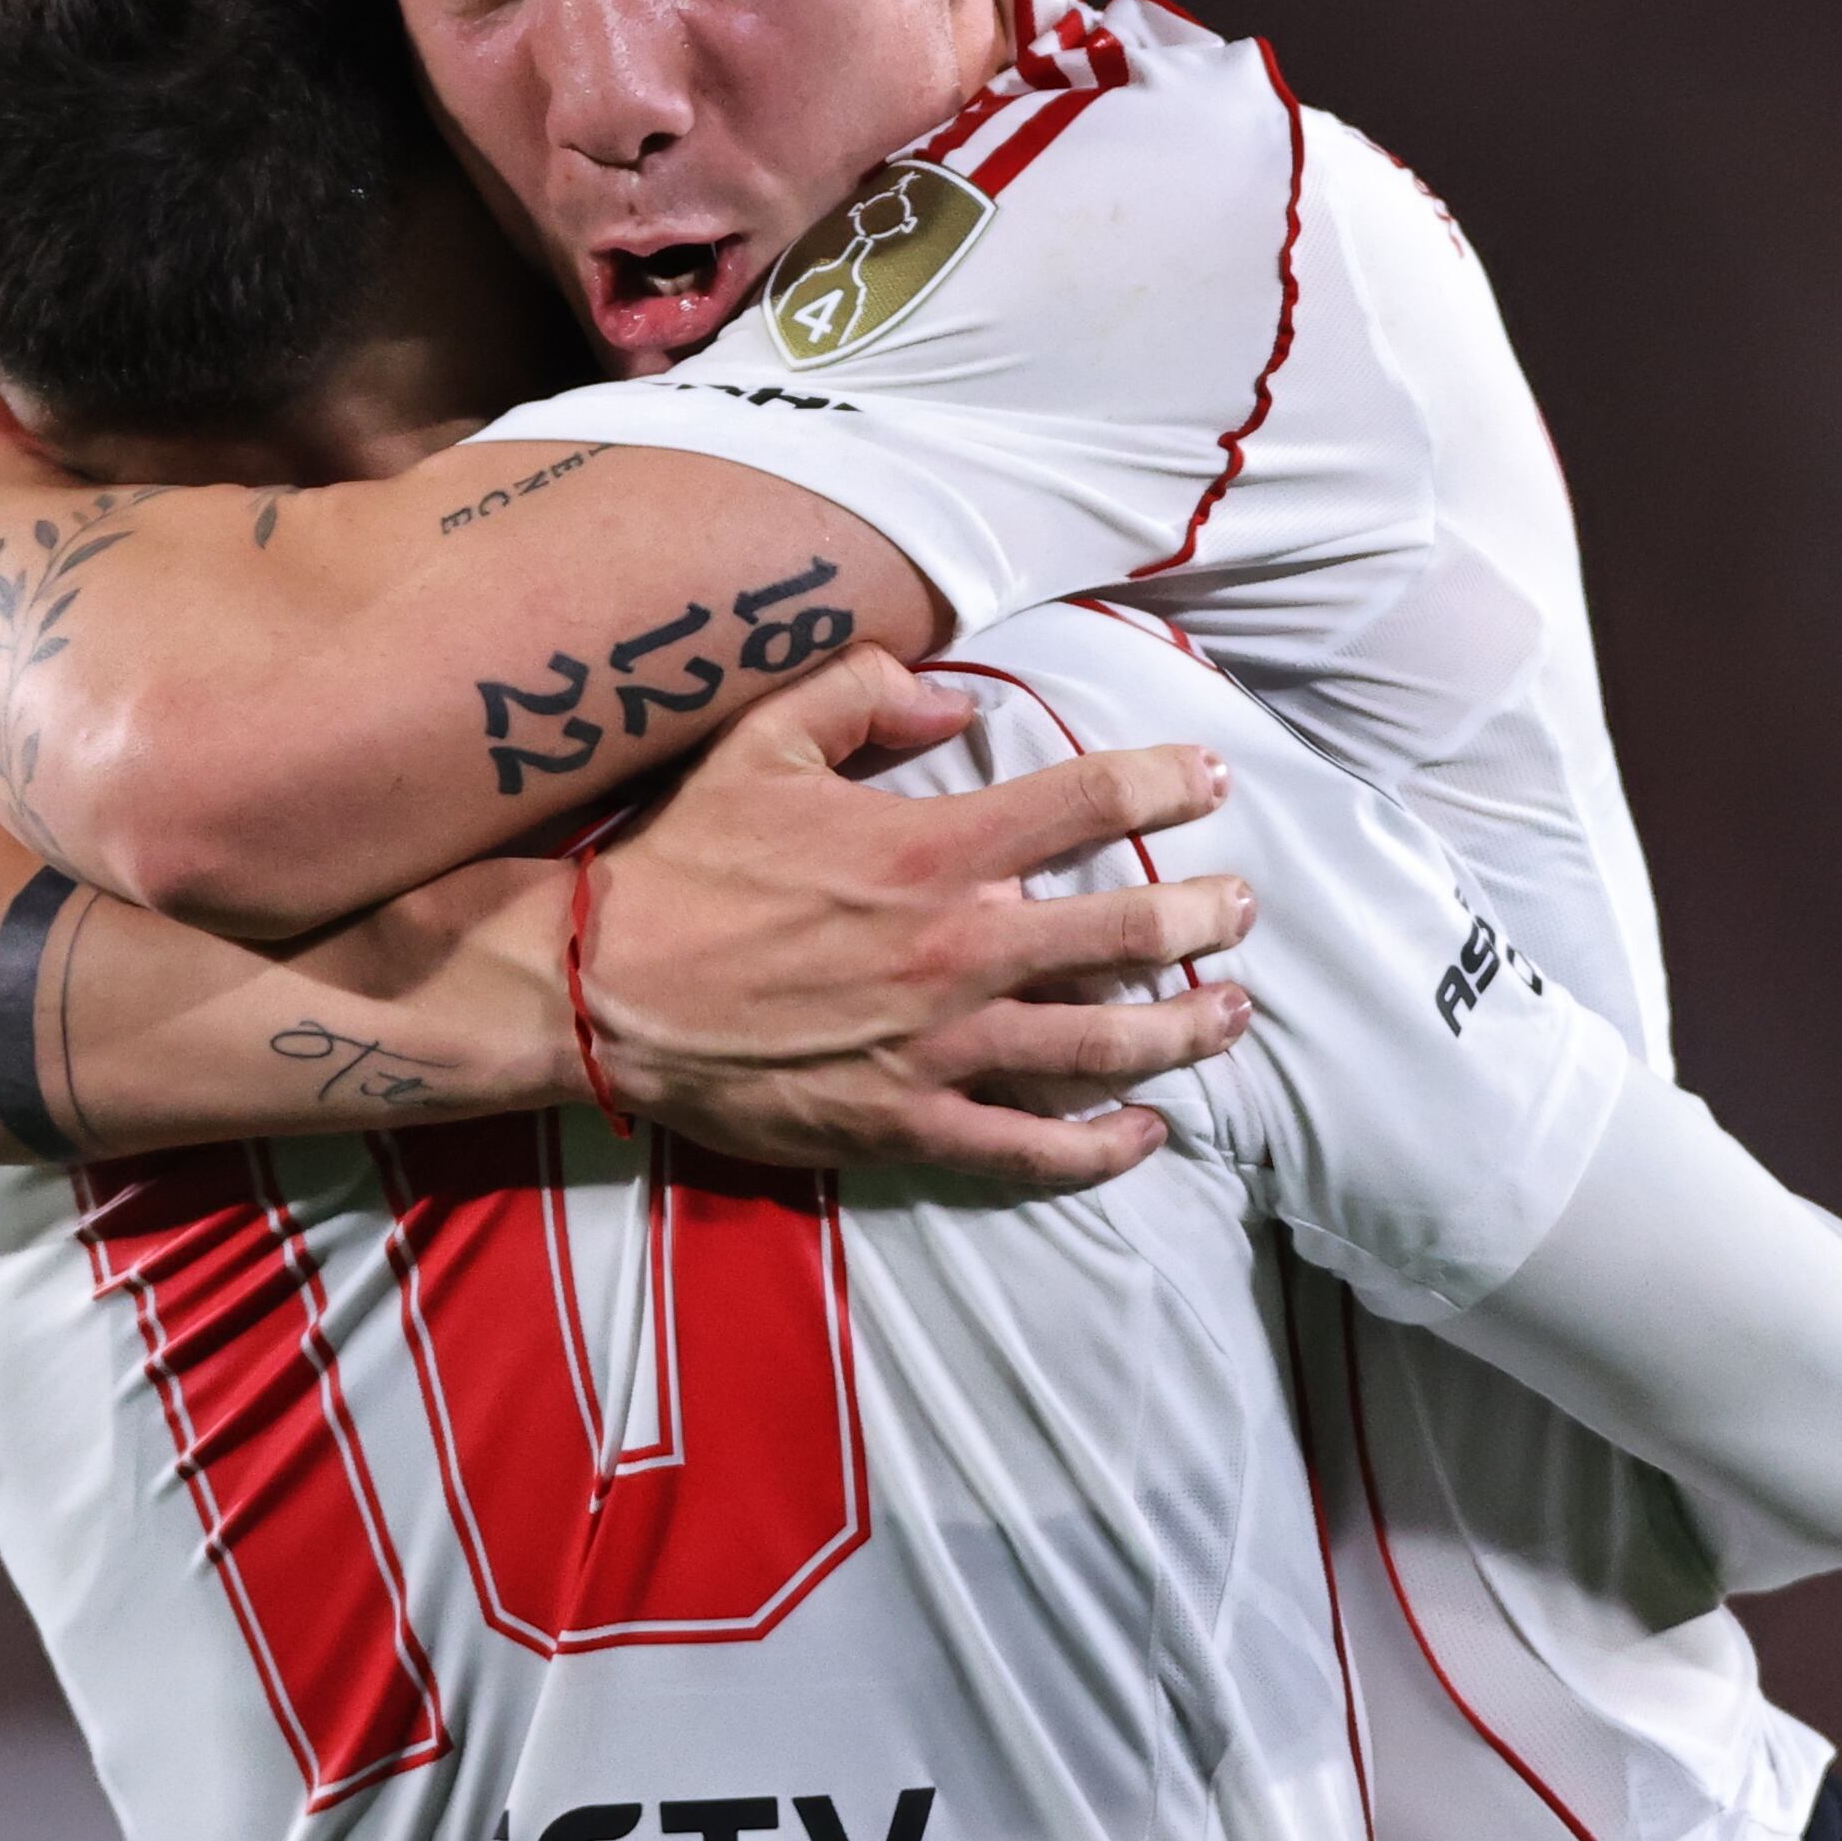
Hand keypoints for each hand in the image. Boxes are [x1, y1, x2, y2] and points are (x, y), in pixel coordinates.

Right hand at [574, 645, 1254, 1192]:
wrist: (599, 991)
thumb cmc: (684, 863)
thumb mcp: (762, 740)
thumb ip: (863, 691)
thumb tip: (958, 694)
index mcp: (934, 848)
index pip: (1090, 799)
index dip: (1168, 782)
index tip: (1213, 780)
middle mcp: (959, 949)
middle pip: (1131, 932)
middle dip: (1207, 916)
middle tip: (1242, 909)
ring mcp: (942, 1048)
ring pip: (1107, 1046)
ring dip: (1187, 1030)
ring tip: (1231, 1013)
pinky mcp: (909, 1126)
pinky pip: (1034, 1149)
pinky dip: (1105, 1147)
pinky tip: (1147, 1132)